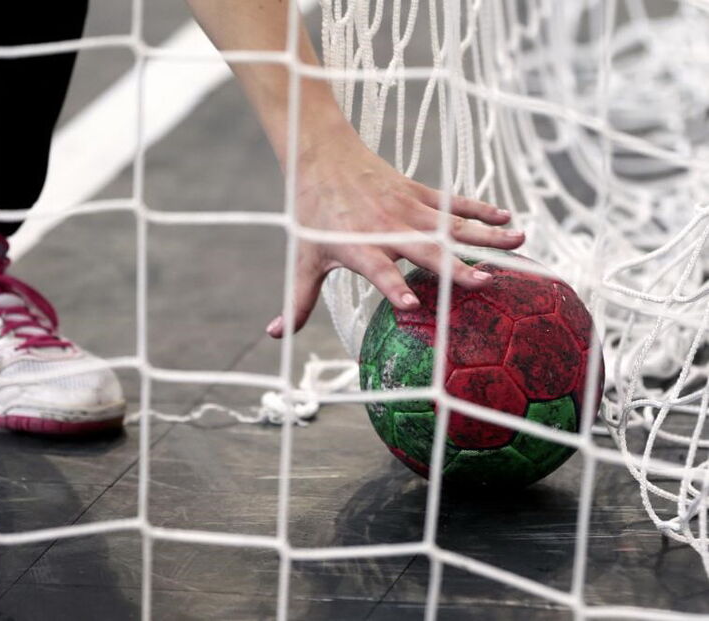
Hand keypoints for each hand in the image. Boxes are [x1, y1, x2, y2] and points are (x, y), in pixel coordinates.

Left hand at [265, 125, 524, 337]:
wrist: (320, 157)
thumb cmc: (312, 217)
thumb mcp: (303, 260)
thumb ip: (297, 301)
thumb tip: (274, 336)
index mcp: (358, 247)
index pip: (377, 271)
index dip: (392, 287)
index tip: (411, 306)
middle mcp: (386, 228)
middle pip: (425, 250)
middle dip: (455, 266)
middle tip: (485, 282)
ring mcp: (407, 208)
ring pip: (451, 224)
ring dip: (486, 234)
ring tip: (520, 241)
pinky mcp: (418, 192)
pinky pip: (454, 203)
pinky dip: (480, 210)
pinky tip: (507, 217)